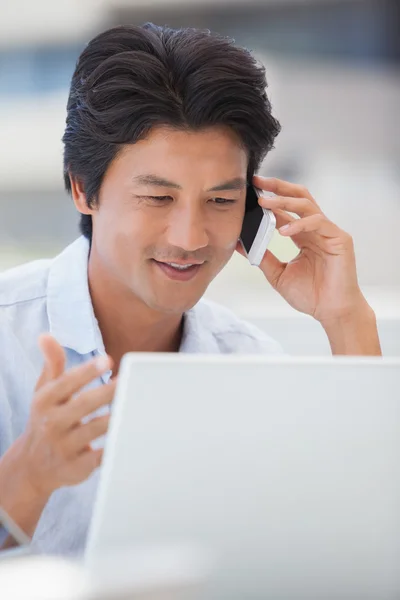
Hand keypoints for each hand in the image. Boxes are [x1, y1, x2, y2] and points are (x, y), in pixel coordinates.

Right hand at [5, 335, 115, 499]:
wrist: (32, 466)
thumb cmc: (46, 418)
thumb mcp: (44, 391)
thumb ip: (52, 363)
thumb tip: (46, 335)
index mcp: (45, 401)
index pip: (66, 383)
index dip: (87, 372)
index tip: (108, 360)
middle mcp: (52, 423)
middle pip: (84, 405)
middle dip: (108, 392)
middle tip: (131, 381)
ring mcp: (64, 447)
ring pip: (94, 430)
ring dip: (115, 418)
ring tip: (135, 405)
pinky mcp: (76, 468)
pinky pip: (99, 457)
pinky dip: (114, 447)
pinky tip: (130, 435)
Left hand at [237, 175, 368, 323]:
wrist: (331, 312)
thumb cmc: (310, 296)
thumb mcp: (278, 274)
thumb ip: (261, 256)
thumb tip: (238, 243)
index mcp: (303, 235)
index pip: (286, 209)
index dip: (269, 198)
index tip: (249, 191)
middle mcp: (316, 229)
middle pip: (299, 197)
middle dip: (278, 187)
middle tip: (258, 183)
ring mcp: (328, 232)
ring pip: (307, 205)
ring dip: (285, 202)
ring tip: (265, 203)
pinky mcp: (340, 239)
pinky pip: (318, 222)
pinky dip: (299, 224)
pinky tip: (283, 231)